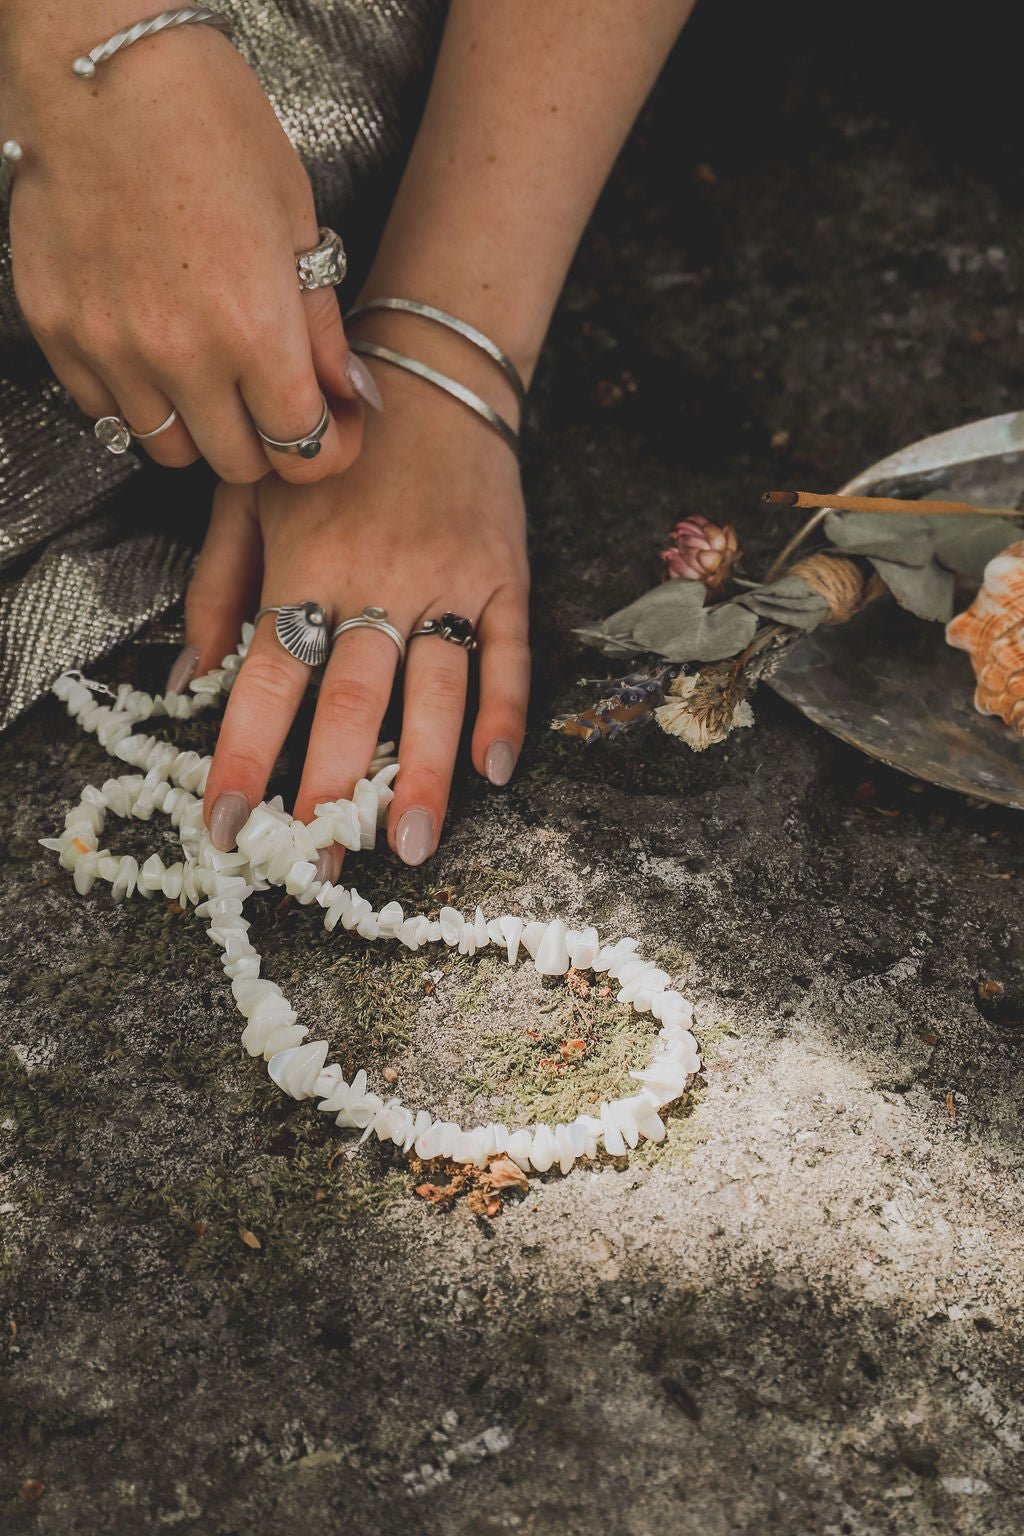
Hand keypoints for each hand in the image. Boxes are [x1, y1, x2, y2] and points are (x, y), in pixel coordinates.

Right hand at [3, 7, 371, 482]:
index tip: (332, 429)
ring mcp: (111, 349)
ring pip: (168, 449)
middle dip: (268, 443)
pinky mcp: (59, 332)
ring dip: (200, 430)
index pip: (302, 450)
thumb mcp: (297, 219)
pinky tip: (153, 352)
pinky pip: (104, 410)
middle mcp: (181, 357)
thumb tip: (350, 394)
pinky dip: (136, 400)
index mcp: (254, 331)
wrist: (100, 68)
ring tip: (211, 378)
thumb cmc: (209, 124)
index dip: (328, 449)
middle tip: (274, 401)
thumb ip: (321, 325)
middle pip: (237, 463)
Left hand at [183, 364, 529, 871]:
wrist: (433, 369)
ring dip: (420, 771)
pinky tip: (493, 772)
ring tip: (409, 846)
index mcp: (306, 562)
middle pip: (352, 697)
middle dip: (332, 787)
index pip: (268, 677)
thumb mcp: (249, 494)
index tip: (225, 825)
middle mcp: (378, 577)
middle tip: (320, 862)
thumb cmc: (329, 446)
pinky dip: (503, 712)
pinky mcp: (507, 575)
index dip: (243, 756)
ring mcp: (451, 578)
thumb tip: (189, 677)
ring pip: (436, 688)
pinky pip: (508, 653)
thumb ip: (216, 584)